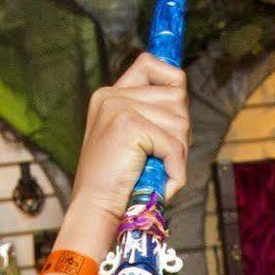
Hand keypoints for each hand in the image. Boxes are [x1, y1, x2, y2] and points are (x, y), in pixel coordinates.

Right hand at [68, 53, 190, 226]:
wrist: (94, 210)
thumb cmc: (115, 183)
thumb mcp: (128, 141)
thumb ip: (149, 116)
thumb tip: (180, 97)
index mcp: (109, 95)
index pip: (150, 64)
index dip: (171, 78)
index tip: (179, 94)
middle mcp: (112, 95)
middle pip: (177, 96)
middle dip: (180, 131)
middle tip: (162, 158)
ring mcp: (119, 107)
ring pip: (180, 122)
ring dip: (177, 154)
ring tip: (155, 172)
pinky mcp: (130, 125)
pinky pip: (175, 145)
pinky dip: (175, 171)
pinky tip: (161, 183)